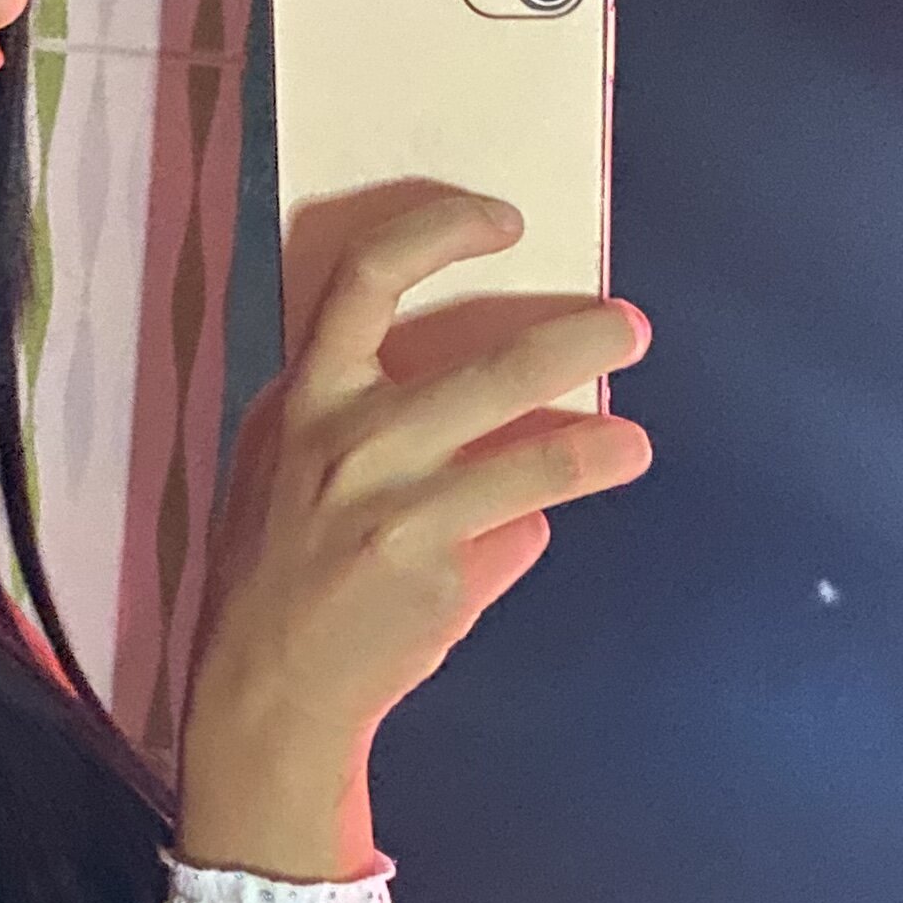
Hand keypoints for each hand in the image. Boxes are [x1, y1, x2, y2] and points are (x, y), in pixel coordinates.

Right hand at [175, 189, 651, 879]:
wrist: (265, 681)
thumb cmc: (289, 560)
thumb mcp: (294, 463)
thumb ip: (371, 411)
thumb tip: (490, 393)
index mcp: (307, 393)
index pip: (368, 276)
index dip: (442, 230)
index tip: (507, 221)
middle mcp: (345, 437)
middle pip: (489, 365)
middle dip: (576, 339)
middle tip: (629, 328)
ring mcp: (393, 505)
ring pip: (529, 455)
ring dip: (600, 443)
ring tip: (636, 440)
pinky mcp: (431, 568)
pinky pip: (515, 525)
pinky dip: (551, 510)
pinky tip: (583, 495)